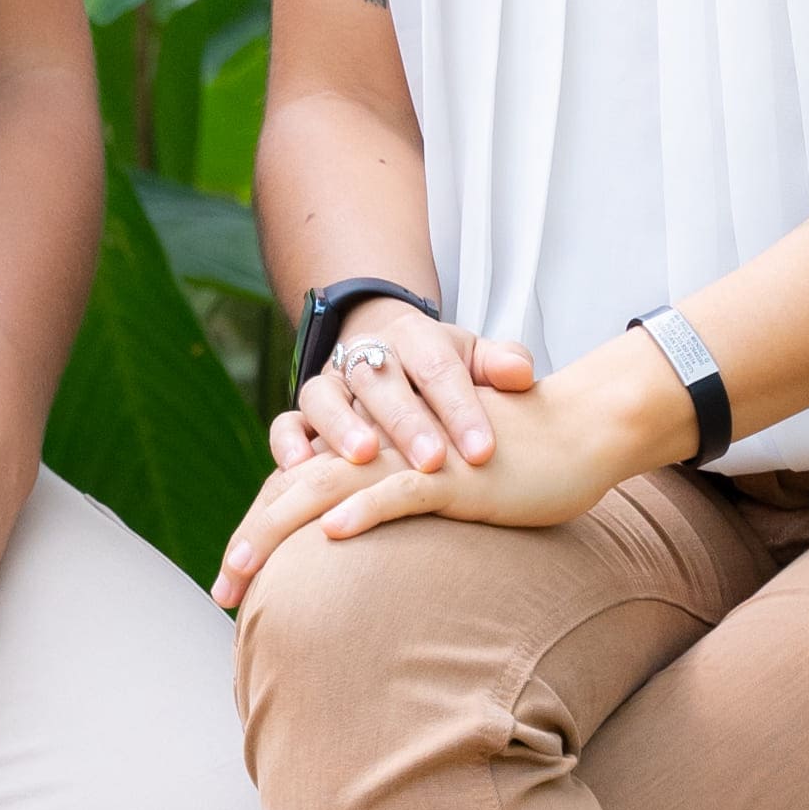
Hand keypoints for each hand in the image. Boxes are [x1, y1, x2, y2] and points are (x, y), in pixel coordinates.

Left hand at [217, 333, 689, 607]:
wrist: (572, 431)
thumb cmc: (508, 471)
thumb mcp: (441, 499)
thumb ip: (398, 515)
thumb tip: (360, 564)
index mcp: (371, 456)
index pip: (298, 489)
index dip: (258, 532)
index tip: (228, 586)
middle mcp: (379, 452)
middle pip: (297, 490)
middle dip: (252, 541)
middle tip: (219, 593)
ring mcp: (412, 459)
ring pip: (329, 488)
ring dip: (281, 528)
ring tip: (245, 569)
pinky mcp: (452, 475)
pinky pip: (399, 491)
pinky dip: (364, 510)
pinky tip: (333, 534)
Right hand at [276, 297, 534, 480]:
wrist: (385, 348)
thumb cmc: (441, 370)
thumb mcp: (474, 359)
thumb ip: (501, 364)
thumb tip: (523, 375)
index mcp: (416, 338)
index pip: (439, 367)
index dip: (461, 408)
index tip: (483, 451)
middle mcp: (367, 354)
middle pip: (382, 378)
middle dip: (406, 419)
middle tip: (431, 460)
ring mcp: (331, 382)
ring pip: (326, 394)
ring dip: (342, 424)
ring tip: (364, 457)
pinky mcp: (303, 412)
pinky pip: (285, 422)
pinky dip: (287, 443)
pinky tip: (301, 471)